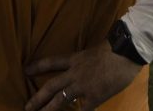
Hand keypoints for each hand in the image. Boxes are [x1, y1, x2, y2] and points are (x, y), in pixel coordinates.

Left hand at [24, 42, 143, 110]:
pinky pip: (83, 110)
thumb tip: (87, 67)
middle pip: (51, 86)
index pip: (52, 62)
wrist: (126, 52)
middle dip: (37, 98)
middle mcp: (75, 73)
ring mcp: (83, 85)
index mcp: (75, 59)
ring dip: (49, 110)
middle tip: (27, 107)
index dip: (37, 66)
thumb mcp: (95, 50)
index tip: (25, 70)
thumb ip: (87, 61)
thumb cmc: (115, 48)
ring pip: (60, 100)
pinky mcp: (95, 96)